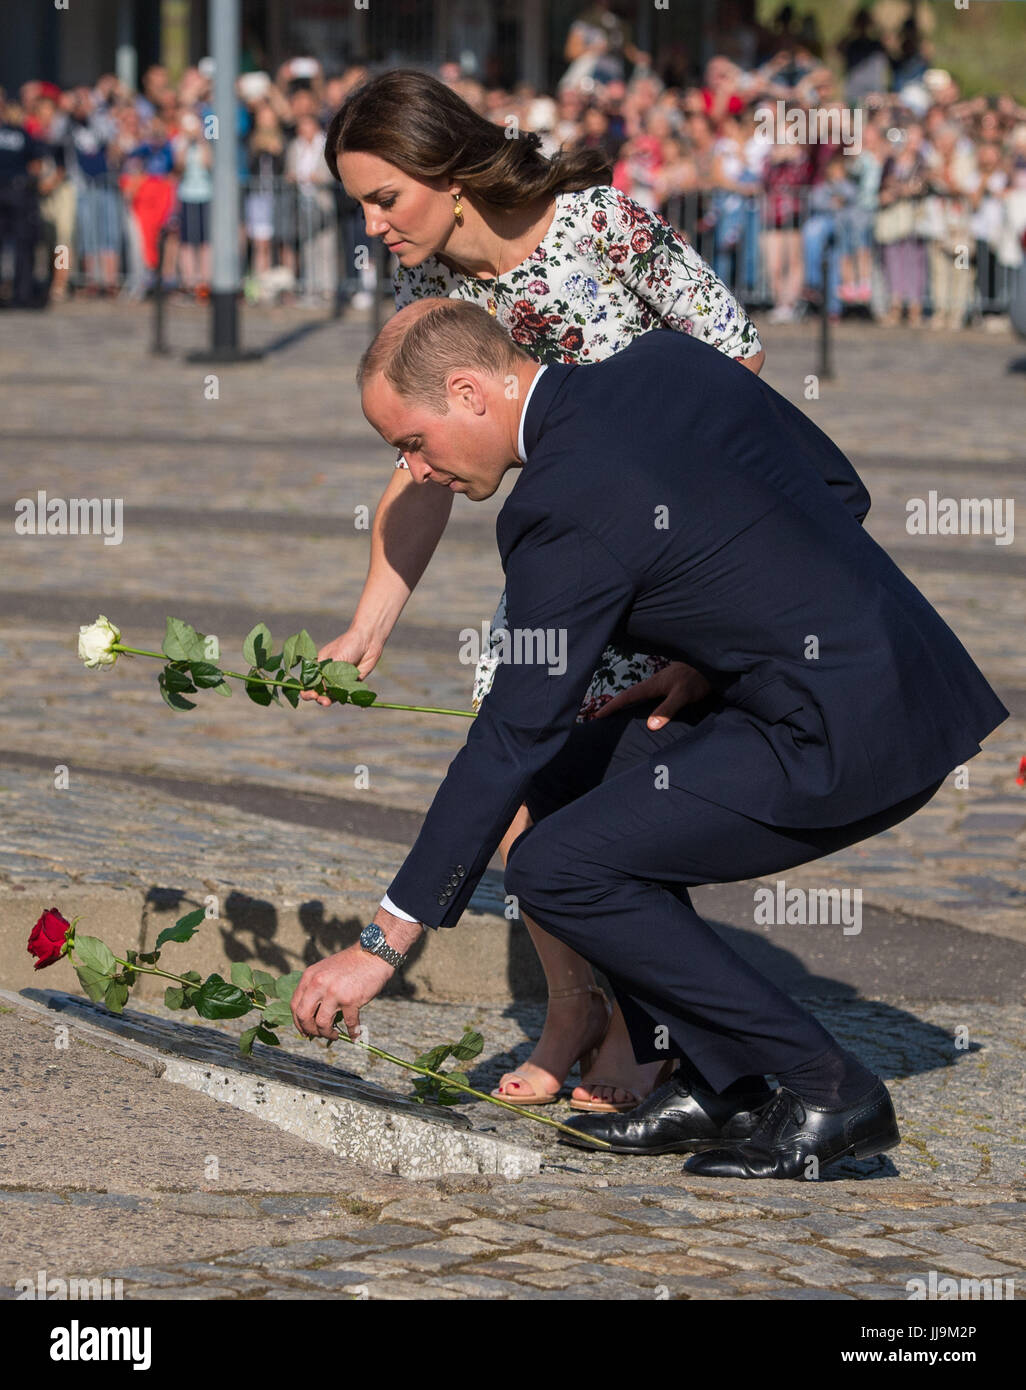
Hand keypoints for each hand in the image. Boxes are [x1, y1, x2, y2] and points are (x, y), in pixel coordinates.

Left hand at [291, 943, 390, 1041]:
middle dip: (309, 1030)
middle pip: (304, 1016)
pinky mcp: (351, 999)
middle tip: (317, 1035)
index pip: (295, 1005)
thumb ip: (316, 987)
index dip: (298, 1022)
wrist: (374, 953)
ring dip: (327, 1034)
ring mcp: (334, 992)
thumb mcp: (325, 970)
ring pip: (322, 1023)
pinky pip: (349, 1023)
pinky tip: (355, 1036)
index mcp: (310, 977)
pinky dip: (352, 1032)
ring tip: (334, 1035)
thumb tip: (311, 1014)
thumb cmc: (351, 963)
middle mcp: (318, 984)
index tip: (304, 1030)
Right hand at [300, 628, 383, 706]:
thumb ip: (326, 675)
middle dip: (318, 698)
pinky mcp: (352, 684)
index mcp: (319, 667)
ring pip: (332, 695)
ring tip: (329, 702)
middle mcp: (328, 674)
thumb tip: (323, 691)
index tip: (312, 694)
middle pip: (319, 691)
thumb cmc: (347, 645)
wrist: (368, 641)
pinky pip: (348, 695)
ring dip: (329, 700)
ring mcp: (339, 680)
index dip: (307, 690)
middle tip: (323, 701)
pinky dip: (347, 700)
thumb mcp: (333, 659)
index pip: (308, 681)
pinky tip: (348, 703)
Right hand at [592, 661, 711, 729]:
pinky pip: (650, 696)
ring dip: (628, 704)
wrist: (712, 664)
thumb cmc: (698, 678)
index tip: (597, 716)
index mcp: (652, 685)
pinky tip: (645, 709)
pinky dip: (641, 703)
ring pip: (640, 695)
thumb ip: (667, 709)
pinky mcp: (671, 685)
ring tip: (619, 717)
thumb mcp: (682, 695)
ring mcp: (662, 684)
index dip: (611, 707)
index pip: (626, 697)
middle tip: (601, 717)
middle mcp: (654, 684)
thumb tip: (650, 725)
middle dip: (615, 706)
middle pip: (629, 695)